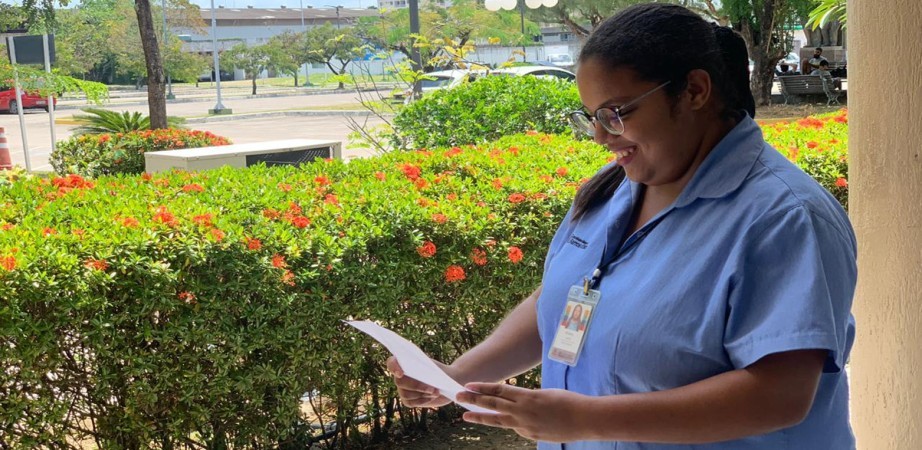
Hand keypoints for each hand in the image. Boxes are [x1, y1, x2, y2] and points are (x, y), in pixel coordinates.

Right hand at [386, 356, 451, 408]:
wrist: (447, 382)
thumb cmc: (439, 371)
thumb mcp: (433, 367)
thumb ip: (424, 368)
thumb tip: (419, 374)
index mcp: (404, 363)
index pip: (391, 363)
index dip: (393, 367)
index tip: (401, 373)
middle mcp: (400, 376)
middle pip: (399, 382)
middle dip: (416, 386)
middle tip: (431, 388)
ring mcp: (403, 389)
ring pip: (405, 394)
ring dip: (422, 393)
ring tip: (436, 391)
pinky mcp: (408, 400)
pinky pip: (410, 402)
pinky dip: (423, 400)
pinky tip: (432, 397)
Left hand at [457, 382, 589, 442]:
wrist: (584, 419)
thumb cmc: (568, 402)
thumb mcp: (544, 394)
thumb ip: (527, 398)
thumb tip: (516, 403)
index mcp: (527, 396)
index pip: (499, 390)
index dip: (482, 388)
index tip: (468, 385)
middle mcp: (523, 411)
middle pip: (493, 405)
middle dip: (474, 400)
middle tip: (457, 396)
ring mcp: (525, 426)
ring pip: (498, 420)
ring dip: (480, 417)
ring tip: (465, 415)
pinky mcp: (530, 436)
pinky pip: (515, 429)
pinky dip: (507, 424)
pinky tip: (501, 422)